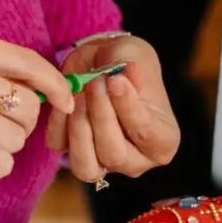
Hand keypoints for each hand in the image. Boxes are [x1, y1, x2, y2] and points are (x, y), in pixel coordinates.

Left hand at [46, 35, 178, 181]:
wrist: (102, 63)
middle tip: (95, 82)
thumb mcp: (134, 56)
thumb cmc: (127, 64)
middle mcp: (136, 160)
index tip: (117, 80)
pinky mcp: (75, 154)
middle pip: (114, 155)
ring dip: (79, 128)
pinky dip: (59, 123)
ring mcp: (104, 163)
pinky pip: (61, 147)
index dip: (129, 109)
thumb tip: (130, 72)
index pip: (146, 134)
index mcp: (162, 141)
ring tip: (79, 95)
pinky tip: (64, 100)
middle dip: (101, 117)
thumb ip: (132, 67)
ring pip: (86, 166)